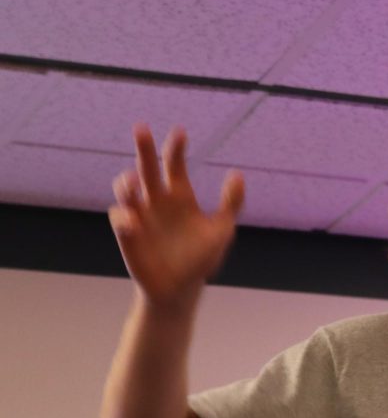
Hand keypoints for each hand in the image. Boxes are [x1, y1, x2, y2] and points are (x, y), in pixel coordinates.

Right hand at [108, 124, 243, 309]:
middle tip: (141, 128)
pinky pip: (120, 218)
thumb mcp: (221, 230)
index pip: (175, 165)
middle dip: (144, 149)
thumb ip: (230, 203)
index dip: (176, 149)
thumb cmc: (201, 258)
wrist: (181, 289)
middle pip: (147, 168)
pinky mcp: (127, 234)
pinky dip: (124, 217)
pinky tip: (133, 221)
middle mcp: (157, 201)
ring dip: (127, 182)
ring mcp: (140, 216)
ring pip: (126, 189)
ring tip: (133, 181)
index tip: (180, 132)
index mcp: (180, 196)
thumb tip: (238, 174)